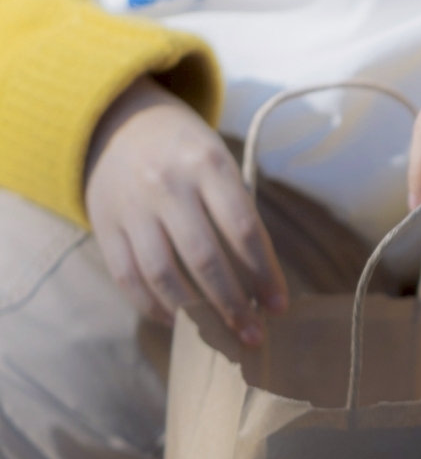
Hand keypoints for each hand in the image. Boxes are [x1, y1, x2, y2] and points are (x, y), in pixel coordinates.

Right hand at [85, 78, 287, 345]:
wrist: (120, 123)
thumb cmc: (186, 154)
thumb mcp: (218, 164)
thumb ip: (238, 214)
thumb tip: (263, 285)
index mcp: (207, 164)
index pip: (243, 230)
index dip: (264, 274)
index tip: (279, 307)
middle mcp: (167, 184)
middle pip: (204, 258)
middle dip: (232, 304)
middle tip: (253, 336)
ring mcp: (132, 205)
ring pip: (162, 273)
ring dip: (194, 314)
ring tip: (218, 335)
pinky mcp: (104, 223)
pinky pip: (128, 276)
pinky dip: (152, 306)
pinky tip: (177, 321)